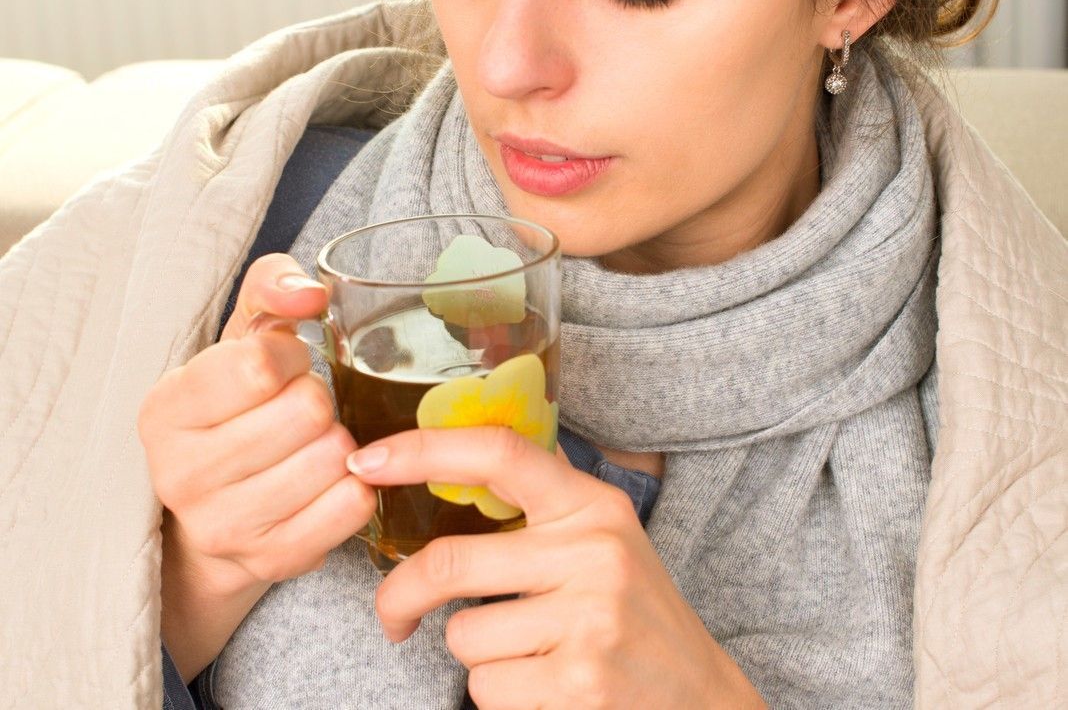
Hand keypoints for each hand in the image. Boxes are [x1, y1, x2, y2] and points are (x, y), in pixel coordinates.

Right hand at [137, 253, 377, 679]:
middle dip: (317, 399)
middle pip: (306, 410)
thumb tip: (311, 294)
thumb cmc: (237, 403)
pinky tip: (331, 479)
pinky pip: (353, 505)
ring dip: (338, 440)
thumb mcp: (242, 335)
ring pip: (333, 458)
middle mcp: (181, 475)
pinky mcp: (273, 561)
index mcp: (165, 410)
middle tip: (301, 409)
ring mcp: (224, 527)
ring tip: (312, 443)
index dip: (290, 355)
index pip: (258, 365)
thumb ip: (273, 287)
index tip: (282, 366)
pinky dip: (358, 483)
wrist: (216, 510)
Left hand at [347, 427, 766, 709]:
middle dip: (400, 595)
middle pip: (451, 561)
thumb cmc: (635, 614)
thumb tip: (449, 468)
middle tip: (393, 615)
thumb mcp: (604, 539)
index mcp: (592, 504)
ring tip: (531, 655)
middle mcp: (592, 551)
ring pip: (463, 635)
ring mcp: (588, 619)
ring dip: (477, 654)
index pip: (498, 452)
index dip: (423, 447)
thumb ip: (542, 505)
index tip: (365, 458)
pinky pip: (485, 688)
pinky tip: (545, 687)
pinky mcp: (578, 684)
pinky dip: (498, 695)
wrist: (702, 699)